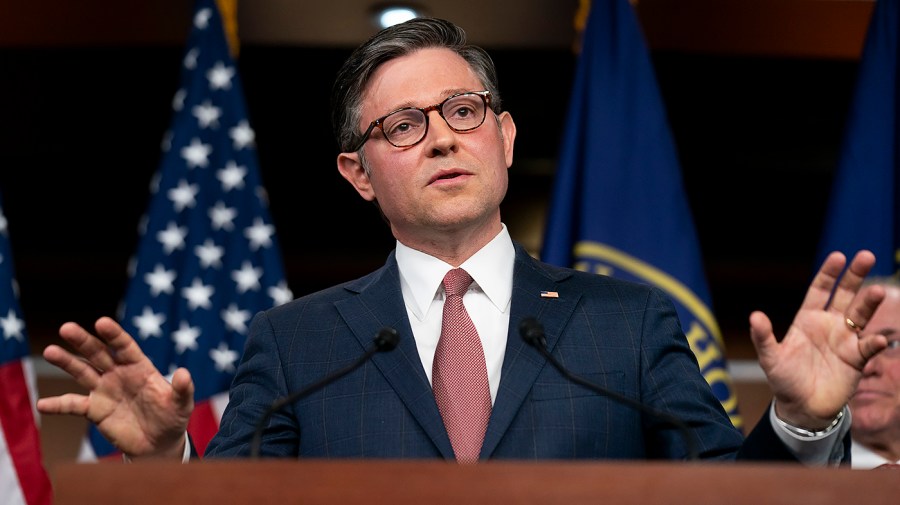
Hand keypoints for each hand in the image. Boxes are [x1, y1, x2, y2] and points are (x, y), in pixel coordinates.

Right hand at [36, 316, 193, 458]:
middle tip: (67, 328)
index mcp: (139, 367)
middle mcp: (118, 374)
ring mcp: (104, 390)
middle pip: (98, 353)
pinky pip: (73, 405)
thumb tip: (185, 373)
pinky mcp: (95, 410)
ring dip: (66, 362)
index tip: (101, 322)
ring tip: (50, 351)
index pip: (124, 346)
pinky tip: (43, 404)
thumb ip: (182, 389)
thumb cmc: (173, 417)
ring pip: (82, 372)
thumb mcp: (182, 404)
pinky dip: (58, 405)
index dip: (113, 335)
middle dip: (83, 341)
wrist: (159, 443)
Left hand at [749, 250, 887, 428]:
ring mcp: (845, 340)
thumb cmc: (784, 379)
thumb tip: (754, 316)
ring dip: (869, 303)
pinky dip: (874, 342)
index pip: (820, 290)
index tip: (838, 256)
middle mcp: (830, 325)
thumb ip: (763, 337)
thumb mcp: (770, 357)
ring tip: (878, 291)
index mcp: (808, 319)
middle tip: (866, 256)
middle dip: (855, 276)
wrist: (801, 407)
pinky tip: (878, 339)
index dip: (829, 273)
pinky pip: (868, 347)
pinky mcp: (857, 359)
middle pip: (845, 295)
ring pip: (861, 316)